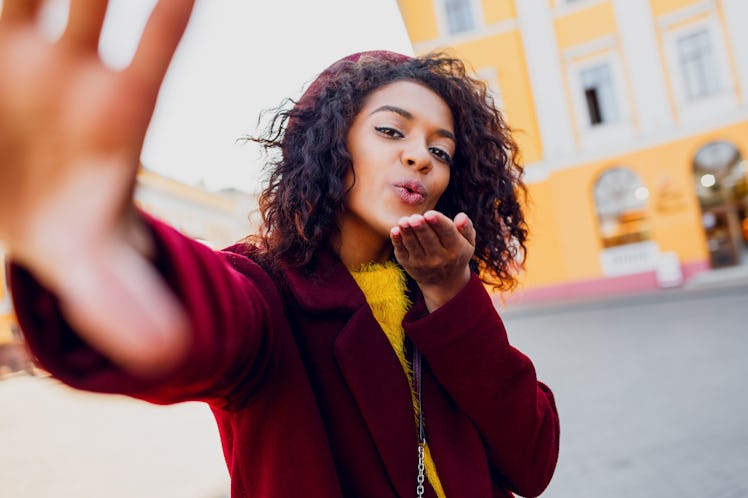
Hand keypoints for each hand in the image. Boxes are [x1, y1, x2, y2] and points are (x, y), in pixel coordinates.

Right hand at [0, 0, 194, 375]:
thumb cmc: (76, 231)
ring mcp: (27, 55)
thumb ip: (129, 307)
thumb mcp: (98, 271)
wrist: (30, 211)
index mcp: (120, 114)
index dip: (169, 15)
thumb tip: (169, 356)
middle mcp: (76, 72)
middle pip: (94, 0)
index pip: (155, 54)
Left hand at [390, 211, 475, 311]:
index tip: (430, 214)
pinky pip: (402, 251)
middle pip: (428, 240)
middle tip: (415, 218)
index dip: (438, 223)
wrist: (444, 282)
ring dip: (408, 233)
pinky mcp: (408, 264)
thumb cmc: (457, 253)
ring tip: (404, 221)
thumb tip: (461, 216)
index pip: (447, 233)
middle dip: (421, 228)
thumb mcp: (468, 243)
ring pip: (413, 245)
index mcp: (455, 249)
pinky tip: (395, 231)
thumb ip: (467, 228)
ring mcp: (422, 262)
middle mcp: (439, 258)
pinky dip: (397, 241)